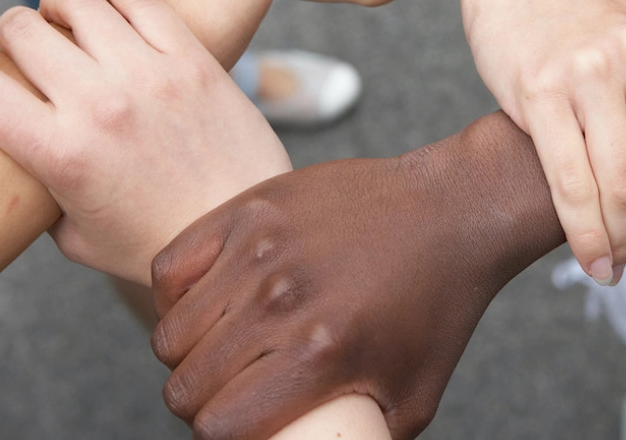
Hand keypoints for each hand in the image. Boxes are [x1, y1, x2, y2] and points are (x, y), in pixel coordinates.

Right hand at [0, 0, 291, 285]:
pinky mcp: (191, 58)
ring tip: (60, 15)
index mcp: (59, 155)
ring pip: (77, 3)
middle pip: (22, 32)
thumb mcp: (78, 238)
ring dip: (55, 3)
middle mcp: (98, 106)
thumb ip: (40, 197)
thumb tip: (20, 166)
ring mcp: (147, 75)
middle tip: (22, 43)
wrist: (244, 232)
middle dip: (10, 33)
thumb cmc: (161, 244)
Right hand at [150, 113, 562, 439]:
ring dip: (187, 355)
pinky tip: (203, 304)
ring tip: (219, 350)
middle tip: (231, 393)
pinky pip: (171, 266)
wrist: (454, 210)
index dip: (223, 437)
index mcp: (320, 355)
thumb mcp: (414, 398)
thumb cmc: (437, 307)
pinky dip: (175, 297)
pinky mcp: (252, 208)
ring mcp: (261, 250)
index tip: (241, 428)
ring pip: (171, 332)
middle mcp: (282, 301)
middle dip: (201, 404)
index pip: (218, 426)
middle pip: (185, 385)